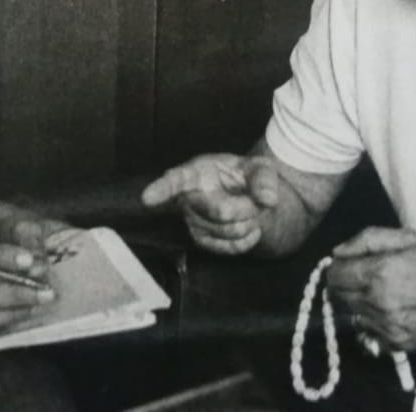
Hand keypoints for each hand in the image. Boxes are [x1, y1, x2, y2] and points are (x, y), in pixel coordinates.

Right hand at [140, 153, 282, 253]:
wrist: (248, 199)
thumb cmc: (247, 177)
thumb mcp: (260, 167)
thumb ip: (265, 179)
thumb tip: (268, 199)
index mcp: (196, 172)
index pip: (176, 180)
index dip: (162, 189)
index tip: (147, 198)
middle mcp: (188, 197)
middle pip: (220, 212)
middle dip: (246, 208)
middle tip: (254, 201)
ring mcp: (193, 222)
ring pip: (227, 231)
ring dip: (249, 223)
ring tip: (249, 211)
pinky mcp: (202, 241)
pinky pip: (229, 248)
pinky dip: (248, 239)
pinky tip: (250, 227)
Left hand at [325, 228, 415, 350]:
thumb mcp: (407, 237)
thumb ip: (366, 240)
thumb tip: (337, 252)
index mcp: (380, 273)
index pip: (333, 276)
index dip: (337, 267)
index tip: (347, 263)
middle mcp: (379, 304)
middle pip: (338, 298)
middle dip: (344, 285)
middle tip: (363, 275)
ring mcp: (388, 328)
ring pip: (351, 316)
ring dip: (358, 304)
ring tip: (382, 291)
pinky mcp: (398, 345)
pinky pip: (369, 333)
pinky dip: (373, 322)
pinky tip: (393, 308)